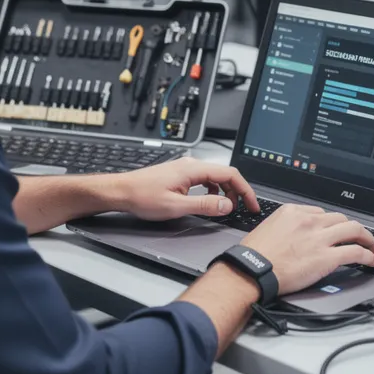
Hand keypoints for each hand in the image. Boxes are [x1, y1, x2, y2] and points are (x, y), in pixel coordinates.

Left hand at [114, 158, 258, 220]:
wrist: (121, 191)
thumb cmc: (142, 196)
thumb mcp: (176, 206)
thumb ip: (204, 206)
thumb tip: (227, 206)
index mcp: (193, 169)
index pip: (230, 174)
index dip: (245, 190)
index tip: (252, 204)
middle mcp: (191, 165)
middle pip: (224, 174)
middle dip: (238, 191)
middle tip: (244, 208)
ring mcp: (185, 169)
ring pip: (215, 177)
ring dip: (225, 192)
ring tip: (227, 208)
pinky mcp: (179, 175)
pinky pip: (204, 179)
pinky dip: (213, 190)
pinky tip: (209, 202)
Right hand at [241, 204, 373, 294]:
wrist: (251, 270)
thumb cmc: (254, 255)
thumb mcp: (269, 228)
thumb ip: (287, 227)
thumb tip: (298, 235)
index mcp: (293, 212)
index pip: (322, 213)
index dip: (332, 224)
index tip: (335, 232)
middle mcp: (309, 221)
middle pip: (341, 218)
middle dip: (353, 229)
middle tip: (359, 237)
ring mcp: (319, 238)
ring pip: (354, 230)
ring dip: (367, 238)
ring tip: (372, 246)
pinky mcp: (327, 257)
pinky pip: (356, 252)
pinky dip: (368, 255)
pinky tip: (371, 260)